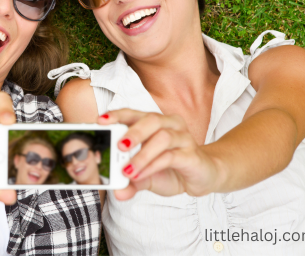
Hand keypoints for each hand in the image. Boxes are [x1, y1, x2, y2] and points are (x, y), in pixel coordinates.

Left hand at [99, 109, 224, 199]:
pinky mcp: (191, 154)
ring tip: (127, 170)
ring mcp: (183, 138)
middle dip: (132, 132)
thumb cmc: (173, 169)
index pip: (134, 113)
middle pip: (151, 120)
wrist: (203, 176)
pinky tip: (141, 175)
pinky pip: (171, 156)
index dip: (118, 115)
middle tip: (118, 145)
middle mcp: (170, 125)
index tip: (101, 120)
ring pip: (162, 137)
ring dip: (142, 154)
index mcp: (155, 123)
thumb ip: (132, 182)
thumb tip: (117, 192)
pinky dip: (153, 165)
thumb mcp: (147, 177)